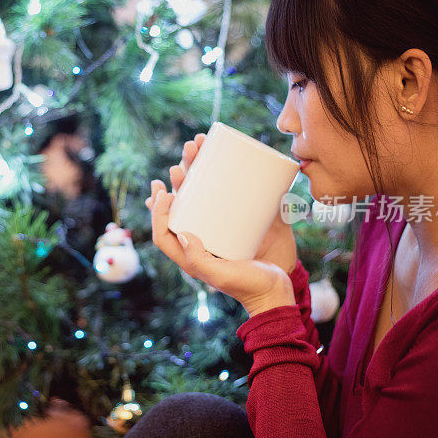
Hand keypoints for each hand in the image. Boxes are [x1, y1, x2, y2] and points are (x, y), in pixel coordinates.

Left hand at [145, 134, 296, 316]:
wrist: (279, 290)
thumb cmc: (249, 286)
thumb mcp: (221, 276)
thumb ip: (199, 260)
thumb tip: (180, 232)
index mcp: (191, 254)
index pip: (163, 232)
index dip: (158, 212)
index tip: (164, 192)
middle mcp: (203, 238)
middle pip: (183, 205)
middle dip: (177, 180)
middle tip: (177, 164)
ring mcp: (223, 228)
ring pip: (203, 193)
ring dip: (194, 169)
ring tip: (194, 147)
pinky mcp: (244, 220)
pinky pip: (228, 194)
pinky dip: (220, 175)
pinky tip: (218, 159)